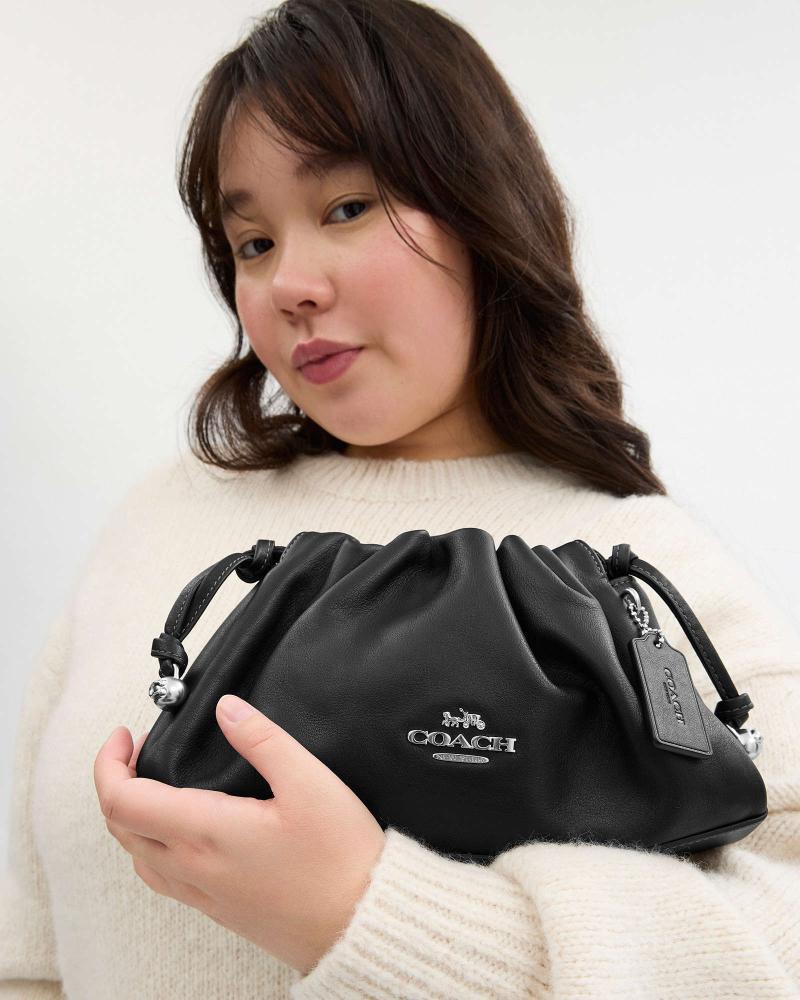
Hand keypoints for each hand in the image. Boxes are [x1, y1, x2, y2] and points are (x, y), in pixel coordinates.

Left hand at [93, 695, 386, 973]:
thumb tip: (225, 707)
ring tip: (154, 782)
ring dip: (130, 815)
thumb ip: (262, 739)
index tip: (125, 734)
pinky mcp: (219, 908)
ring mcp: (203, 893)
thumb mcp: (309, 781)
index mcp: (206, 832)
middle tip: (138, 750)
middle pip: (120, 828)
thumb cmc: (340, 856)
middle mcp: (193, 867)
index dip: (109, 763)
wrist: (362, 924)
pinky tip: (181, 829)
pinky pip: (162, 876)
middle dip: (115, 782)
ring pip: (138, 855)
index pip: (122, 801)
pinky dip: (151, 844)